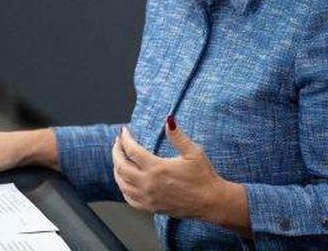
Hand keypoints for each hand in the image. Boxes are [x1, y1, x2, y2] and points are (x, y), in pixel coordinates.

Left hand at [112, 117, 235, 220]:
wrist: (211, 201)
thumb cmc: (203, 176)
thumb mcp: (193, 151)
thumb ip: (177, 136)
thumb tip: (168, 119)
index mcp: (157, 168)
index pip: (131, 150)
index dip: (125, 138)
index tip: (124, 131)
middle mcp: (149, 184)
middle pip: (121, 166)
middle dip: (116, 151)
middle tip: (118, 142)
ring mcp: (149, 197)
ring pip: (122, 183)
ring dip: (116, 169)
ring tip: (118, 159)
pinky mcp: (151, 207)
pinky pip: (129, 199)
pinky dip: (123, 188)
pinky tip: (125, 181)